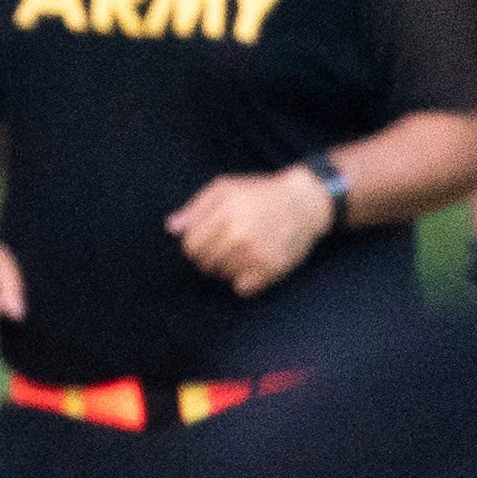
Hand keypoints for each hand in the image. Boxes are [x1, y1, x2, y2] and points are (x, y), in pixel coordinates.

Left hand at [167, 166, 334, 295]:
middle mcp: (239, 235)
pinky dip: (245, 281)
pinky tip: (254, 265)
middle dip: (210, 258)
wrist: (305, 202)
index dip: (195, 247)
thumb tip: (171, 228)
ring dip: (228, 268)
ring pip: (222, 277)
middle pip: (205, 265)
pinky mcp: (272, 268)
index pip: (191, 248)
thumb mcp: (225, 188)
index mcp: (225, 214)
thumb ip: (195, 208)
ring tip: (245, 251)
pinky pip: (242, 289)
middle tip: (229, 246)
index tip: (208, 241)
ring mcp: (256, 253)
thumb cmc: (260, 193)